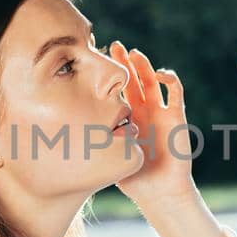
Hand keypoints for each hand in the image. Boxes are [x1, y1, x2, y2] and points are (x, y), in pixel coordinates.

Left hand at [108, 41, 194, 206]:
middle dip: (126, 63)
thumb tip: (60, 137)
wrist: (160, 191)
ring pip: (153, 81)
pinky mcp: (176, 117)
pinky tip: (160, 75)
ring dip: (144, 66)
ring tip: (134, 53)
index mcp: (129, 117)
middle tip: (114, 46)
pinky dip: (170, 80)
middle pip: (135, 80)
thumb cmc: (133, 179)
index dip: (112, 76)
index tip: (98, 62)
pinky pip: (175, 93)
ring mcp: (161, 112)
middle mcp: (145, 111)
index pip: (119, 90)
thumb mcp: (108, 156)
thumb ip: (93, 144)